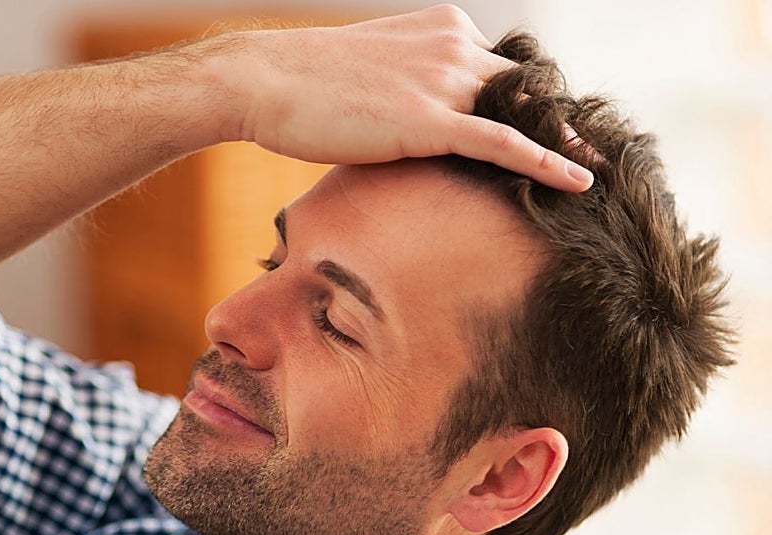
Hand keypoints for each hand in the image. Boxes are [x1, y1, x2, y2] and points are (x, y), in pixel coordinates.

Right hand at [229, 4, 592, 190]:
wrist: (263, 80)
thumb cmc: (301, 86)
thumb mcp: (369, 73)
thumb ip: (405, 86)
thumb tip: (408, 123)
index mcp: (441, 28)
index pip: (501, 68)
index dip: (526, 102)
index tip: (552, 126)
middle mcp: (453, 45)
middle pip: (525, 87)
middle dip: (558, 118)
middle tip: (591, 148)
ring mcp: (443, 80)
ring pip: (523, 113)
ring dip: (562, 142)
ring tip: (596, 169)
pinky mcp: (428, 119)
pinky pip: (502, 143)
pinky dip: (546, 163)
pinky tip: (579, 183)